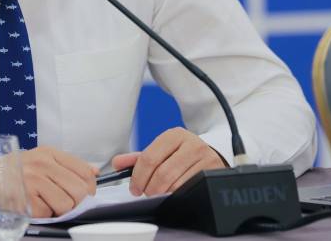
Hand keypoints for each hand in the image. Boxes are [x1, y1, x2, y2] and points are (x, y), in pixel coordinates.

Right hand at [21, 146, 97, 217]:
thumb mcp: (40, 159)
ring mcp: (33, 181)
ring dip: (60, 211)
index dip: (90, 188)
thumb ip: (66, 164)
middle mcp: (42, 164)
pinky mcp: (24, 199)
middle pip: (79, 190)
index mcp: (49, 153)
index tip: (85, 195)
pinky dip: (43, 214)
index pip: (84, 171)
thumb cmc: (13, 171)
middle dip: (77, 203)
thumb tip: (95, 172)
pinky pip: (47, 213)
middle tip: (67, 205)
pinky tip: (33, 206)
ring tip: (47, 204)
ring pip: (66, 205)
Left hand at [111, 127, 225, 196]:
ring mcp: (205, 158)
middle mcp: (191, 144)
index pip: (149, 158)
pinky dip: (177, 196)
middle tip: (146, 193)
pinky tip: (173, 194)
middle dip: (150, 188)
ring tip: (159, 193)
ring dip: (163, 194)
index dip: (138, 176)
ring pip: (176, 184)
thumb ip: (137, 158)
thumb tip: (117, 163)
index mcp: (174, 135)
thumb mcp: (161, 151)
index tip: (134, 188)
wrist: (211, 155)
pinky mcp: (213, 172)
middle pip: (162, 174)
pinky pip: (190, 190)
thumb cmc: (181, 155)